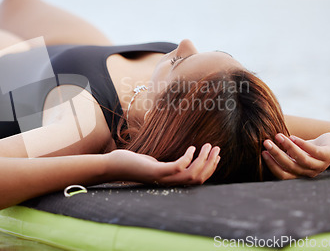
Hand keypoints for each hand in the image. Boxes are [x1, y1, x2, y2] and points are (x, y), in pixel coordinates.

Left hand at [106, 143, 220, 185]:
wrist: (113, 167)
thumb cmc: (132, 164)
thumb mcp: (154, 164)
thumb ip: (167, 165)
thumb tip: (177, 161)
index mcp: (170, 181)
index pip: (196, 180)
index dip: (209, 170)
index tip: (216, 156)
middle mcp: (168, 183)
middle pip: (198, 178)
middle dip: (210, 164)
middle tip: (217, 149)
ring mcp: (162, 178)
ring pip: (191, 174)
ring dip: (203, 160)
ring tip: (209, 146)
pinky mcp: (155, 172)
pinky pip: (178, 167)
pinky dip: (188, 158)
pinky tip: (192, 147)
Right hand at [262, 133, 329, 179]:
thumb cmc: (308, 148)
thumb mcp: (295, 152)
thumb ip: (284, 153)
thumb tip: (264, 146)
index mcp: (299, 173)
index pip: (283, 174)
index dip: (272, 165)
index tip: (263, 153)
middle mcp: (309, 172)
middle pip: (290, 166)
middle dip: (277, 154)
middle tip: (266, 142)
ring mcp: (320, 165)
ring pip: (301, 159)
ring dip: (288, 147)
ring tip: (278, 136)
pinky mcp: (327, 155)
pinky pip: (313, 150)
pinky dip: (301, 143)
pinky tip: (292, 136)